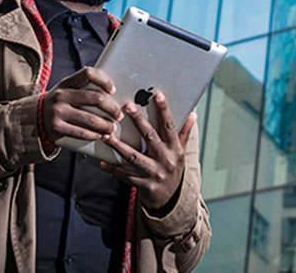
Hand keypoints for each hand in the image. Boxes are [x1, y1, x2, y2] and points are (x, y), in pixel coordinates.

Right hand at [42, 67, 123, 143]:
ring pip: (91, 119)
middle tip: (118, 115)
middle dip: (111, 108)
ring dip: (106, 125)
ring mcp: (58, 112)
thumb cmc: (59, 103)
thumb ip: (83, 88)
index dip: (104, 80)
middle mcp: (62, 95)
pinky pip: (81, 132)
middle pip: (95, 98)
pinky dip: (94, 135)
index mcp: (67, 82)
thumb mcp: (66, 90)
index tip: (112, 90)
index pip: (88, 74)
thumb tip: (111, 92)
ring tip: (112, 128)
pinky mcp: (57, 128)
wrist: (35, 117)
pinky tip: (99, 135)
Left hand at [99, 90, 195, 209]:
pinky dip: (114, 170)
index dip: (164, 109)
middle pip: (150, 137)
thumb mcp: (180, 152)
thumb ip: (184, 133)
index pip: (169, 126)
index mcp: (175, 149)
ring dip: (119, 146)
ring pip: (134, 157)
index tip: (157, 94)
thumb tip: (193, 114)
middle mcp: (166, 160)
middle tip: (127, 106)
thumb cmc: (173, 169)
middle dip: (138, 121)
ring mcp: (155, 174)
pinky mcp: (144, 186)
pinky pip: (126, 176)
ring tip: (106, 135)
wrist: (171, 201)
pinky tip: (102, 163)